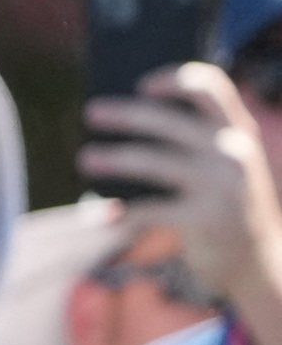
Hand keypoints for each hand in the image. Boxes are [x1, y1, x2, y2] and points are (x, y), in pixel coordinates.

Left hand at [84, 65, 281, 344]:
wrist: (259, 264)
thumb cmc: (223, 204)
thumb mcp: (220, 167)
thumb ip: (188, 140)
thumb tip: (116, 115)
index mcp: (239, 132)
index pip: (211, 87)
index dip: (174, 79)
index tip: (141, 84)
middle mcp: (235, 153)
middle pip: (167, 121)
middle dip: (124, 114)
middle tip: (90, 112)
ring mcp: (224, 187)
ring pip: (152, 161)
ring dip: (111, 158)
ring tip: (85, 159)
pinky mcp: (208, 220)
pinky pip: (150, 209)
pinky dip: (120, 212)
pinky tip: (99, 215)